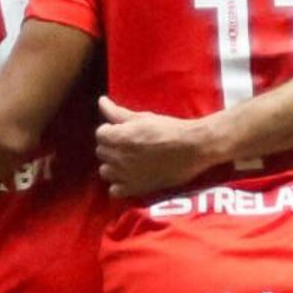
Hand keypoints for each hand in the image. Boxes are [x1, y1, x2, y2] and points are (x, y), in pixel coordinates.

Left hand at [94, 96, 225, 196]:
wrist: (193, 147)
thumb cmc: (169, 129)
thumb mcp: (143, 117)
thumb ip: (117, 112)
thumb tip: (101, 101)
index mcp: (119, 137)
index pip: (100, 134)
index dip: (111, 131)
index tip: (124, 130)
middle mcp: (119, 157)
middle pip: (101, 152)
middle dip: (112, 146)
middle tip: (128, 144)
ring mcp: (126, 175)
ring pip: (105, 171)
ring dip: (113, 165)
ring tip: (128, 161)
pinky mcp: (136, 188)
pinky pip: (115, 191)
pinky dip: (119, 185)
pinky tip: (129, 178)